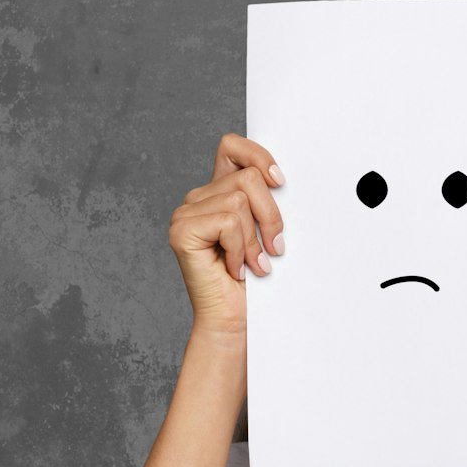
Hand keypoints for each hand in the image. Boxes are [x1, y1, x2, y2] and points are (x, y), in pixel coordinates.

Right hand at [166, 134, 285, 340]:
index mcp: (218, 192)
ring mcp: (185, 214)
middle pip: (248, 176)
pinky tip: (236, 268)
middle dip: (272, 215)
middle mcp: (198, 199)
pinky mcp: (182, 231)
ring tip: (253, 262)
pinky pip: (229, 221)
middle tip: (273, 248)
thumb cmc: (258, 279)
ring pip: (240, 199)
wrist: (237, 320)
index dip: (258, 156)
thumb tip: (284, 178)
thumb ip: (269, 200)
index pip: (232, 146)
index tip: (280, 182)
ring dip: (256, 238)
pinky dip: (241, 248)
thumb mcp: (270, 231)